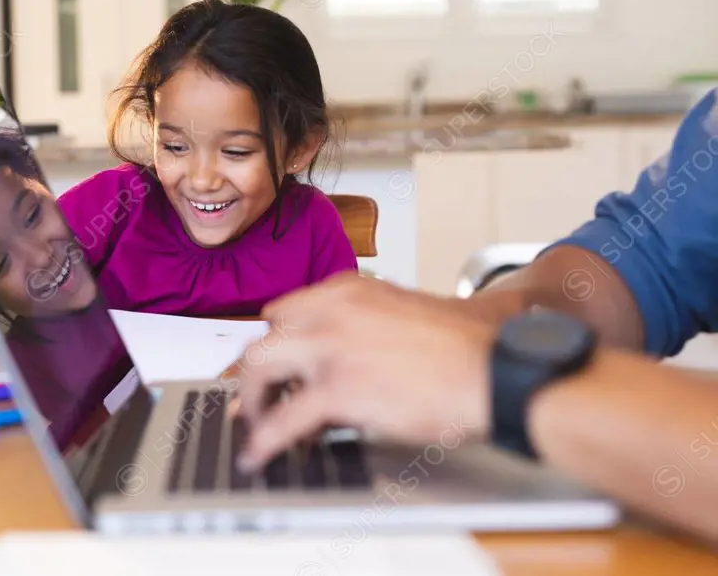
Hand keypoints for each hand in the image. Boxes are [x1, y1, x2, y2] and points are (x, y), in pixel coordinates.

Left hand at [236, 273, 496, 471]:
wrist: (494, 370)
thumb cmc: (462, 349)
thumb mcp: (402, 316)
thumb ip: (361, 331)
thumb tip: (335, 367)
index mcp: (347, 290)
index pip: (285, 312)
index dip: (276, 345)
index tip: (273, 366)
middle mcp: (331, 311)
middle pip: (264, 338)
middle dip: (254, 373)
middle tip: (256, 398)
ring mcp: (330, 348)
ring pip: (258, 370)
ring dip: (252, 401)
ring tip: (256, 425)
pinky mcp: (338, 389)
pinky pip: (282, 420)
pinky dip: (264, 440)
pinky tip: (260, 454)